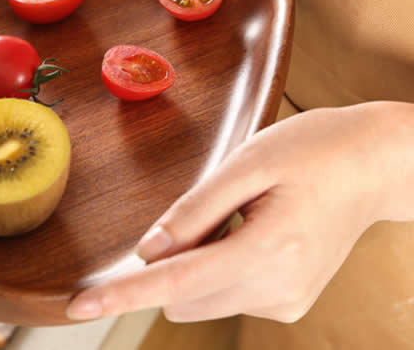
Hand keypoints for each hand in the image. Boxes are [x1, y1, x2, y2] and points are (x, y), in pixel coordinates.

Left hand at [66, 102, 413, 322]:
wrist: (374, 165)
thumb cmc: (314, 151)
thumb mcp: (248, 163)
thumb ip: (194, 210)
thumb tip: (148, 251)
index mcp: (268, 250)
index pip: (177, 282)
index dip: (123, 294)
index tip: (80, 305)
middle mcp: (278, 289)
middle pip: (182, 296)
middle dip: (171, 262)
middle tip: (206, 209)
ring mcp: (286, 301)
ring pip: (200, 299)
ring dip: (196, 263)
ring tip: (239, 215)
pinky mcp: (288, 301)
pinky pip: (226, 293)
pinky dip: (218, 266)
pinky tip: (251, 229)